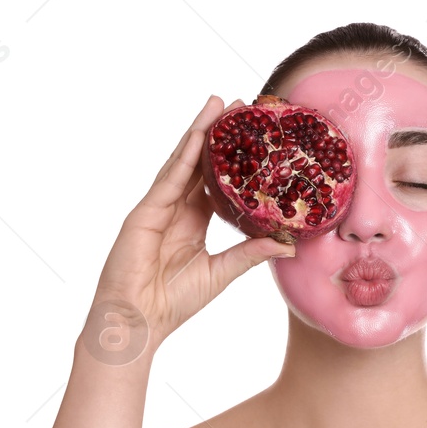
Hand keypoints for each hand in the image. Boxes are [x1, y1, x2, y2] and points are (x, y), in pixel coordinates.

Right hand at [87, 96, 293, 355]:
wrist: (137, 324)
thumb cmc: (173, 303)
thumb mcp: (223, 272)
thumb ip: (251, 253)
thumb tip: (289, 243)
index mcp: (193, 221)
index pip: (216, 181)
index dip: (234, 159)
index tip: (254, 134)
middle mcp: (175, 209)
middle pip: (199, 163)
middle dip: (217, 133)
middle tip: (238, 103)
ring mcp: (157, 207)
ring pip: (183, 162)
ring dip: (199, 132)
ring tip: (217, 104)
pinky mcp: (144, 213)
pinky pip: (169, 178)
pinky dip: (184, 155)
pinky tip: (197, 135)